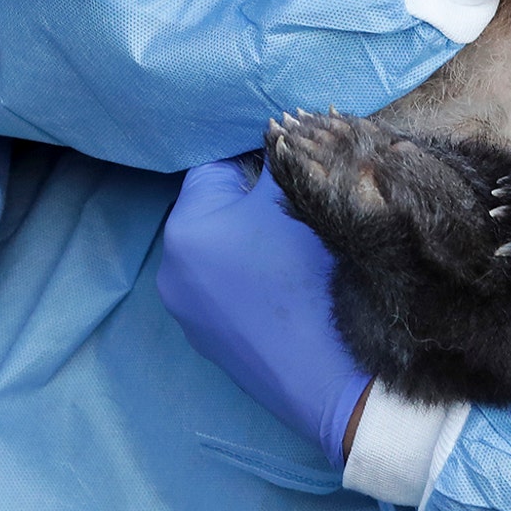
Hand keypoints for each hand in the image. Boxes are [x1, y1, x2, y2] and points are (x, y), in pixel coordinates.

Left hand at [158, 158, 371, 468]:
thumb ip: (282, 156)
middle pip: (214, 210)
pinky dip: (252, 280)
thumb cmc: (315, 279)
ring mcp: (188, 315)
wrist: (339, 382)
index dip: (257, 158)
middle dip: (251, 202)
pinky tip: (289, 287)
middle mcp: (170, 272)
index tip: (293, 164)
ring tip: (296, 249)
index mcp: (183, 231)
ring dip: (251, 242)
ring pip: (221, 252)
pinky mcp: (210, 344)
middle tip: (298, 207)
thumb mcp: (299, 201)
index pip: (214, 167)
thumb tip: (278, 129)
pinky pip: (228, 291)